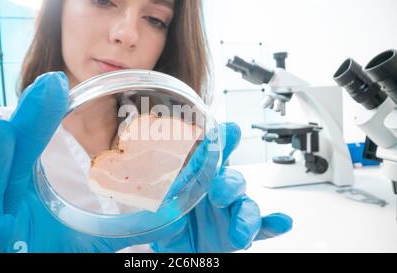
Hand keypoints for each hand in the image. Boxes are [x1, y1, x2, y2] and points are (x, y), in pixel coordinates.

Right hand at [0, 72, 183, 252]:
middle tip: (48, 87)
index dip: (37, 120)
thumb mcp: (91, 241)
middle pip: (4, 166)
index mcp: (21, 198)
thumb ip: (127, 227)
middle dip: (23, 126)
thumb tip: (174, 219)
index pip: (25, 152)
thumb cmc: (52, 257)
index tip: (57, 85)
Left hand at [152, 123, 292, 252]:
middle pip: (232, 179)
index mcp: (197, 178)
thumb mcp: (151, 209)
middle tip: (219, 192)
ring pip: (247, 205)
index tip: (229, 130)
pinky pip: (261, 226)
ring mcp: (231, 210)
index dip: (222, 141)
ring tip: (241, 229)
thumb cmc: (166, 222)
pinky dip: (272, 225)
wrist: (176, 248)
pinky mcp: (240, 230)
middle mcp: (218, 190)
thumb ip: (143, 199)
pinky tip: (282, 222)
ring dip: (246, 213)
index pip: (211, 156)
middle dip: (228, 184)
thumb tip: (122, 189)